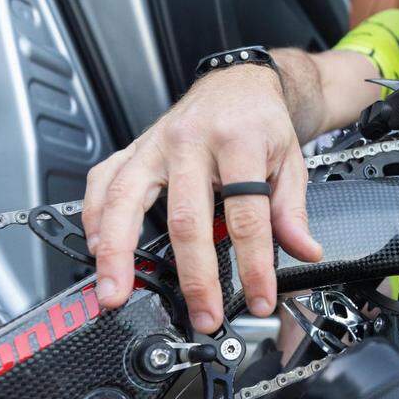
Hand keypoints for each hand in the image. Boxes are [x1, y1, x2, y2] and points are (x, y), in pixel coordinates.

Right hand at [81, 65, 322, 333]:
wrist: (239, 84)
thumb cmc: (261, 122)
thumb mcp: (290, 160)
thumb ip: (291, 210)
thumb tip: (305, 252)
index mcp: (238, 143)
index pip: (247, 216)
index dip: (253, 264)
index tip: (258, 298)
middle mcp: (191, 142)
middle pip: (185, 217)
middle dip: (192, 276)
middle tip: (200, 315)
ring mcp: (156, 144)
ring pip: (127, 198)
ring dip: (118, 252)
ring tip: (116, 292)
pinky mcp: (134, 147)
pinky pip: (104, 179)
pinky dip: (94, 214)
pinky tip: (96, 247)